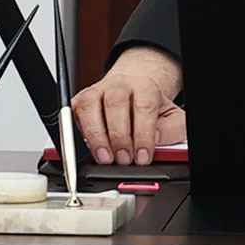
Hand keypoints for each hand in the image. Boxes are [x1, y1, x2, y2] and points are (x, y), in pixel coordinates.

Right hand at [72, 45, 184, 165]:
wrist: (134, 91)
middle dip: (119, 137)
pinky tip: (88, 148)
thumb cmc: (152, 108)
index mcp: (145, 86)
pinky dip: (77, 133)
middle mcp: (119, 85)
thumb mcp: (172, 118)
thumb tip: (155, 140)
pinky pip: (72, 114)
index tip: (143, 157)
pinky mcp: (79, 101)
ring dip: (96, 136)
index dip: (143, 135)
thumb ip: (171, 129)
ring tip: (105, 158)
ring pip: (89, 107)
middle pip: (115, 104)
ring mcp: (96, 91)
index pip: (144, 107)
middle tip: (124, 160)